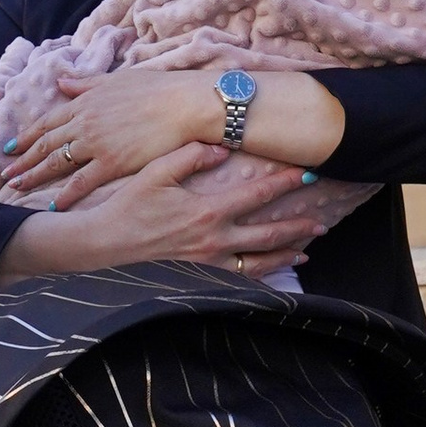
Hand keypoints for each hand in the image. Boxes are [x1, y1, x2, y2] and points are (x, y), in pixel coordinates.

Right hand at [0, 144, 354, 284]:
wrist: (104, 245)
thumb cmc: (127, 206)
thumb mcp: (154, 172)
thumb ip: (189, 156)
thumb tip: (221, 146)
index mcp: (207, 210)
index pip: (256, 194)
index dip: (283, 183)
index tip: (305, 173)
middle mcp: (215, 239)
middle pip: (269, 234)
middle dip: (297, 225)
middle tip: (321, 219)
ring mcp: (209, 262)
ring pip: (260, 262)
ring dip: (286, 254)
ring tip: (307, 248)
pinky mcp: (201, 276)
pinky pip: (241, 279)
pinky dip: (263, 276)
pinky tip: (277, 273)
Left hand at [1, 70, 216, 201]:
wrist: (184, 104)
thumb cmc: (157, 89)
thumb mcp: (117, 79)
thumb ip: (86, 83)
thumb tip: (62, 81)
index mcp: (85, 102)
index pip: (48, 122)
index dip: (28, 136)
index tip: (11, 147)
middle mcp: (84, 123)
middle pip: (46, 145)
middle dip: (23, 160)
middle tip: (5, 173)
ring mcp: (96, 144)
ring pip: (57, 164)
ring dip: (34, 176)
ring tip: (18, 187)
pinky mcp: (112, 164)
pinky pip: (81, 183)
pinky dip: (64, 195)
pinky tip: (51, 205)